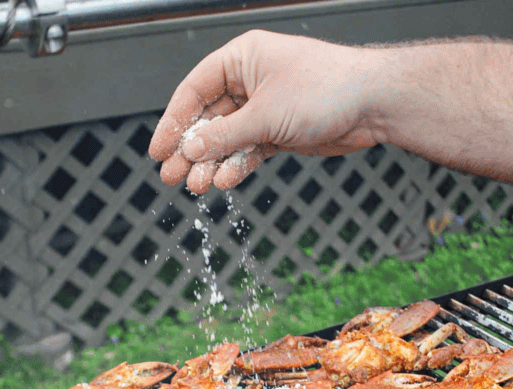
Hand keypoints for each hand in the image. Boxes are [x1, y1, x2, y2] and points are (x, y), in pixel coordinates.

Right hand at [149, 31, 385, 192]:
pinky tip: (224, 181)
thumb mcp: (265, 114)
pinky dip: (235, 166)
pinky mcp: (277, 131)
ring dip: (209, 164)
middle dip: (188, 150)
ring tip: (196, 186)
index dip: (173, 122)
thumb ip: (223, 136)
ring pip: (224, 139)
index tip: (158, 150)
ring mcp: (263, 108)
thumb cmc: (327, 89)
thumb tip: (189, 151)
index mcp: (242, 59)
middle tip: (170, 176)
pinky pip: (246, 150)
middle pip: (206, 119)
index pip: (194, 90)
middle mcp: (249, 81)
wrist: (375, 104)